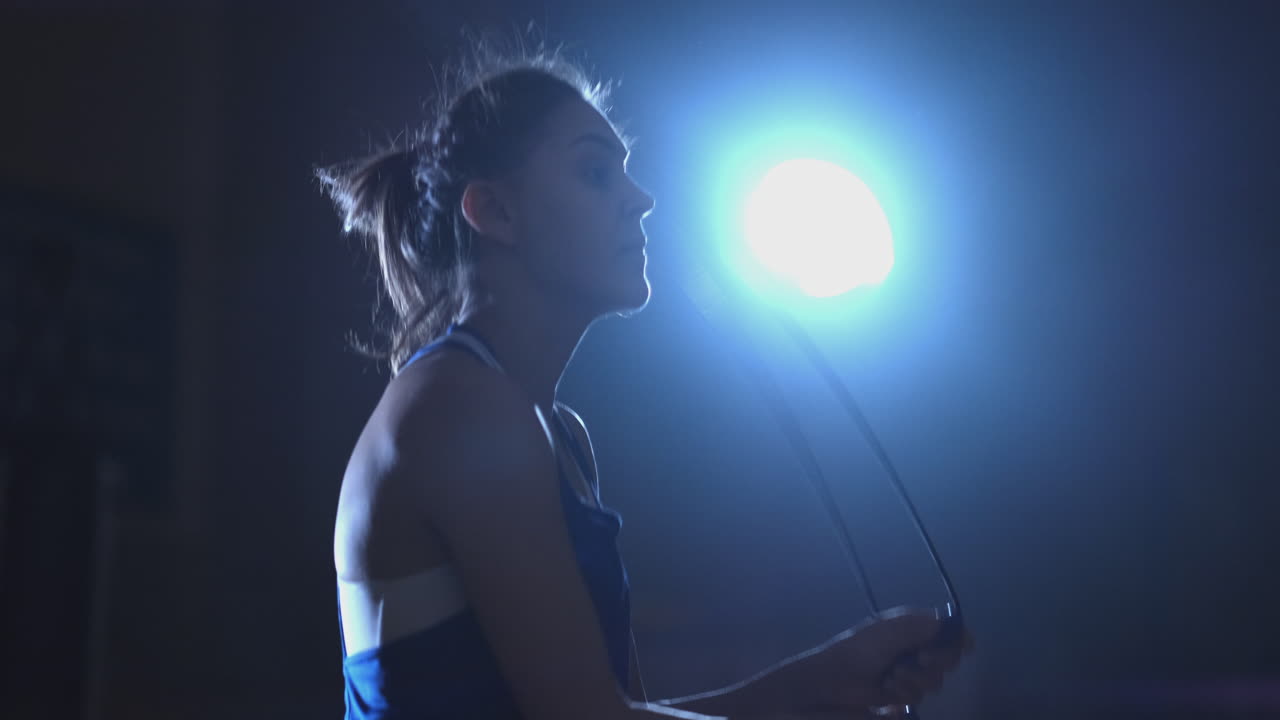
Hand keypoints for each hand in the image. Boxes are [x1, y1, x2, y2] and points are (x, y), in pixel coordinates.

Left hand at [788, 607, 974, 711]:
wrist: (832, 684)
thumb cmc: (860, 652)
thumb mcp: (893, 631)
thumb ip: (927, 627)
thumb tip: (964, 633)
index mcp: (910, 630)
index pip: (947, 635)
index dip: (953, 644)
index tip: (951, 649)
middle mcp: (911, 651)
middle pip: (945, 661)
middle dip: (932, 665)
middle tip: (914, 662)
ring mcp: (906, 676)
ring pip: (932, 684)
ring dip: (913, 683)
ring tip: (890, 680)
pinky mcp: (898, 699)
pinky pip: (916, 701)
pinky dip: (902, 699)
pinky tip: (886, 697)